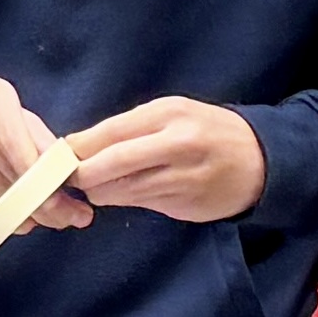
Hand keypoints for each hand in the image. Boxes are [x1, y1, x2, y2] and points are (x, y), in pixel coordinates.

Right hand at [0, 77, 91, 229]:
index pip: (26, 144)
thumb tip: (68, 172)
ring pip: (4, 194)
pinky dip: (9, 218)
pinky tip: (25, 220)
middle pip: (18, 173)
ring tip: (56, 219)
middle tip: (75, 215)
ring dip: (33, 212)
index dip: (50, 174)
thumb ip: (34, 134)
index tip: (73, 192)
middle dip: (51, 199)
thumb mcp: (4, 106)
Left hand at [69, 97, 266, 222]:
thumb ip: (133, 127)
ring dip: (100, 191)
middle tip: (67, 179)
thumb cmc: (207, 131)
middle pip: (113, 162)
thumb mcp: (174, 114)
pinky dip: (123, 199)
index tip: (57, 156)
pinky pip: (142, 203)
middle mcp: (176, 143)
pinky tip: (119, 194)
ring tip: (92, 187)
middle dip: (83, 174)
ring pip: (124, 189)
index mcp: (169, 114)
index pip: (111, 131)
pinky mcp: (185, 203)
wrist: (260, 160)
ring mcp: (183, 176)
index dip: (78, 147)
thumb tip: (81, 146)